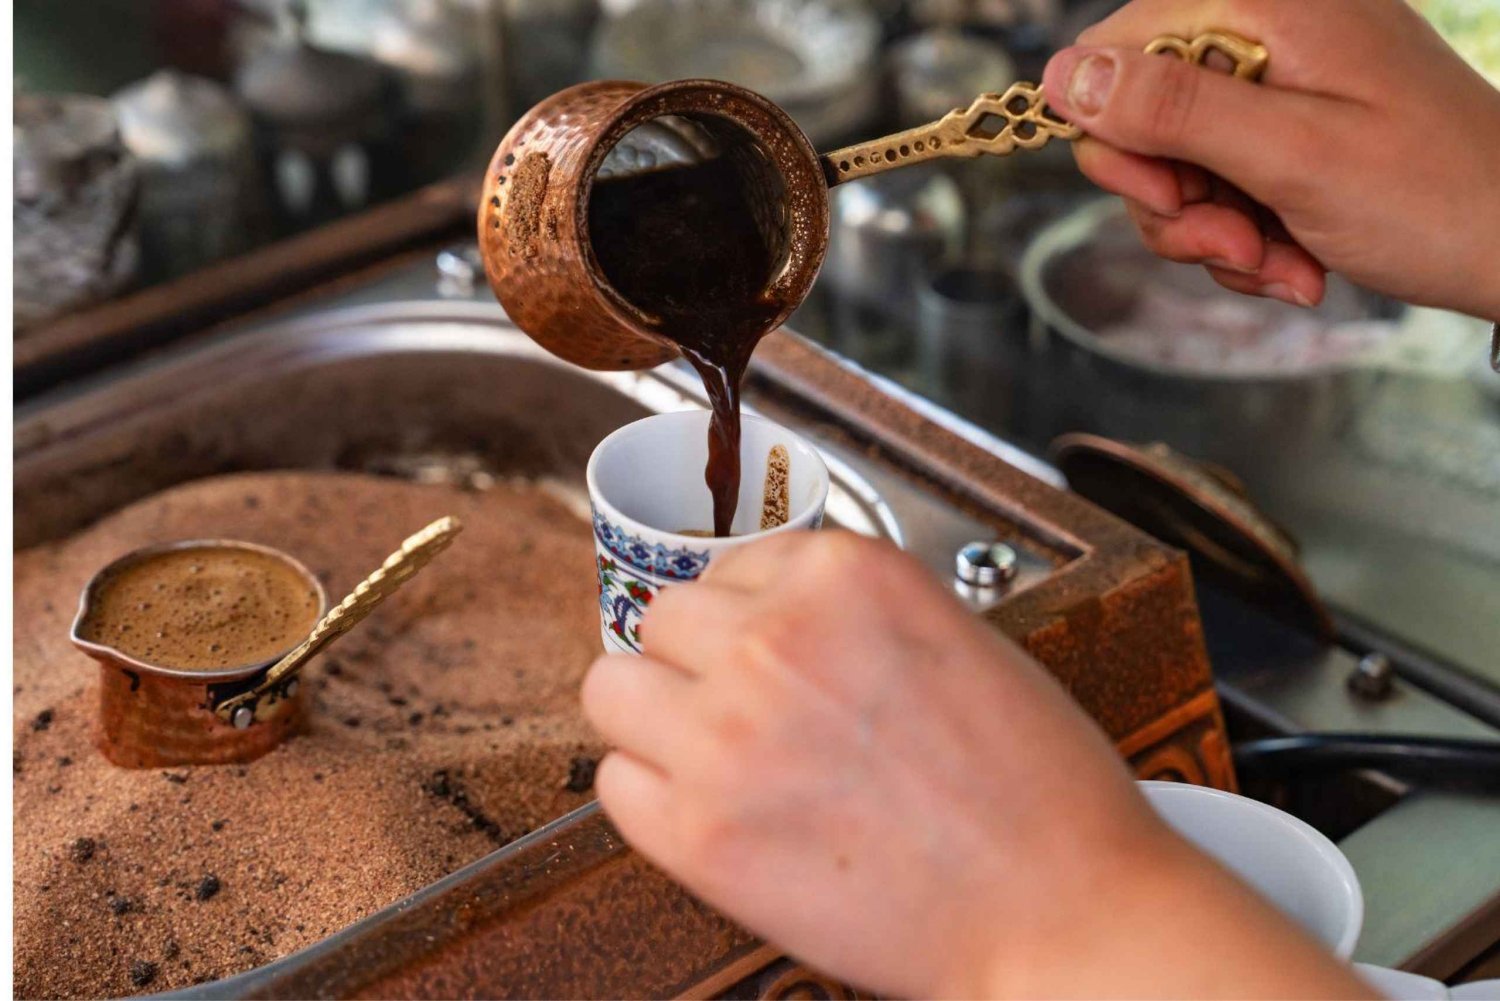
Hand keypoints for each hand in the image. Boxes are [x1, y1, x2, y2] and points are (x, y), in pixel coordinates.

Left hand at [582, 532, 1369, 997]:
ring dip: (654, 718)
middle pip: (662, 618)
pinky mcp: (699, 830)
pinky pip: (616, 784)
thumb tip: (767, 617)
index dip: (749, 617)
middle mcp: (775, 637)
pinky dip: (654, 798)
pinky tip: (717, 816)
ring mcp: (727, 731)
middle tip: (740, 712)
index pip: (732, 565)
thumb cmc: (1035, 789)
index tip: (768, 654)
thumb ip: (851, 614)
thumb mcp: (957, 638)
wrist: (1063, 912)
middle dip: (696, 662)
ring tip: (713, 758)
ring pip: (612, 688)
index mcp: (846, 575)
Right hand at [1042, 0, 1499, 318]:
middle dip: (1174, 200)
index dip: (1120, 138)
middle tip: (1235, 244)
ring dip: (1211, 233)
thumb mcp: (1289, 156)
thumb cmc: (1431, 194)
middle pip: (1138, 115)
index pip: (1117, 51)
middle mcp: (1266, 26)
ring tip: (1278, 262)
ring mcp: (1280, 77)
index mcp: (1264, 4)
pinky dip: (1242, 236)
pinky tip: (1293, 261)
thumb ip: (1171, 109)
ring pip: (1173, 163)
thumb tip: (1060, 75)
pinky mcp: (1290, 122)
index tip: (1173, 199)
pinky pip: (1217, 184)